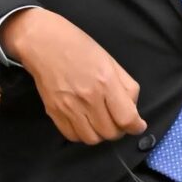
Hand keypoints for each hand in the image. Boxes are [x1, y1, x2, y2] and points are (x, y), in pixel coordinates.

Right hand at [1, 8, 146, 143]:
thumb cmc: (79, 47)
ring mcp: (69, 107)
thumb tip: (132, 108)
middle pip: (110, 133)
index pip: (126, 118)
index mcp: (106, 82)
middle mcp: (88, 98)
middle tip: (117, 120)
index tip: (137, 125)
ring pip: (92, 139)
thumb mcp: (110, 61)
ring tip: (101, 122)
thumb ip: (126, 85)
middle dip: (119, 130)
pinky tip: (85, 122)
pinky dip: (82, 134)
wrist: (43, 43)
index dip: (136, 126)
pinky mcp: (53, 112)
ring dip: (100, 134)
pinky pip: (72, 136)